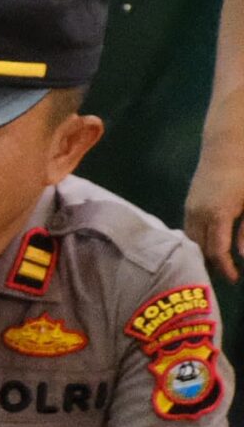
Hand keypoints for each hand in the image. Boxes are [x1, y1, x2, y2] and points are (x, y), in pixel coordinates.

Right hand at [185, 132, 243, 283]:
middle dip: (212, 265)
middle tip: (226, 275)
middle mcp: (199, 215)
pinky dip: (197, 242)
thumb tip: (242, 255)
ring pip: (192, 241)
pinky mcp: (189, 205)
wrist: (227, 146)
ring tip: (217, 263)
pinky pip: (189, 231)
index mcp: (218, 215)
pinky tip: (208, 244)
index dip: (225, 268)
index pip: (217, 250)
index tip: (234, 279)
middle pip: (201, 249)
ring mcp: (191, 209)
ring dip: (202, 254)